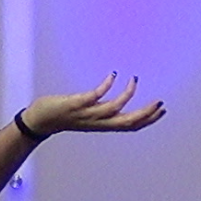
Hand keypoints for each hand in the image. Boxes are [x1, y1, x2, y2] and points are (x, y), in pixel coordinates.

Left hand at [21, 72, 164, 136]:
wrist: (39, 121)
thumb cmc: (63, 116)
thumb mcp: (88, 116)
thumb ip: (101, 110)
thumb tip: (115, 103)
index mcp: (102, 125)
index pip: (130, 126)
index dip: (148, 120)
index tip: (161, 110)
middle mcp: (97, 122)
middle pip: (128, 122)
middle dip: (146, 113)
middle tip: (159, 101)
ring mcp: (87, 113)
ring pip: (114, 108)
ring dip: (128, 94)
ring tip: (135, 79)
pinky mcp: (76, 104)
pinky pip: (96, 95)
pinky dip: (107, 85)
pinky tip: (114, 75)